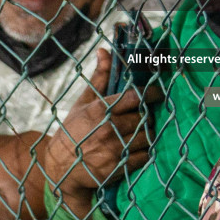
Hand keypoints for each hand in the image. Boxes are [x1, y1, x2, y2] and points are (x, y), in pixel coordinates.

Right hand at [39, 50, 156, 211]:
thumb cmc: (74, 130)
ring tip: (141, 132)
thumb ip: (99, 78)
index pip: (135, 96)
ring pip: (147, 136)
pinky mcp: (120, 167)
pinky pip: (144, 156)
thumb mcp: (83, 102)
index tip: (158, 93)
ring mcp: (115, 149)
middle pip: (144, 117)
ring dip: (147, 134)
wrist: (61, 167)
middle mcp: (110, 128)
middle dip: (147, 116)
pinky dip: (144, 152)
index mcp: (102, 109)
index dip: (151, 94)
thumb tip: (104, 51)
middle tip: (145, 116)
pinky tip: (138, 148)